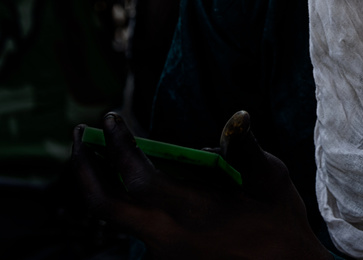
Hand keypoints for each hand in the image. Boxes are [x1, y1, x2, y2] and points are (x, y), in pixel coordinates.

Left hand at [71, 111, 330, 259]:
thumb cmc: (280, 222)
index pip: (136, 177)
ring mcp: (163, 255)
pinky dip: (139, 202)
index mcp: (191, 214)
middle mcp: (167, 239)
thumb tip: (237, 117)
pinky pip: (143, 227)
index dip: (118, 145)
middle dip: (84, 168)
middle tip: (81, 136)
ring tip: (112, 153)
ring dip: (110, 184)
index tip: (110, 118)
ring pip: (121, 218)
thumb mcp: (271, 178)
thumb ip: (245, 148)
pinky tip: (156, 183)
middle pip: (103, 206)